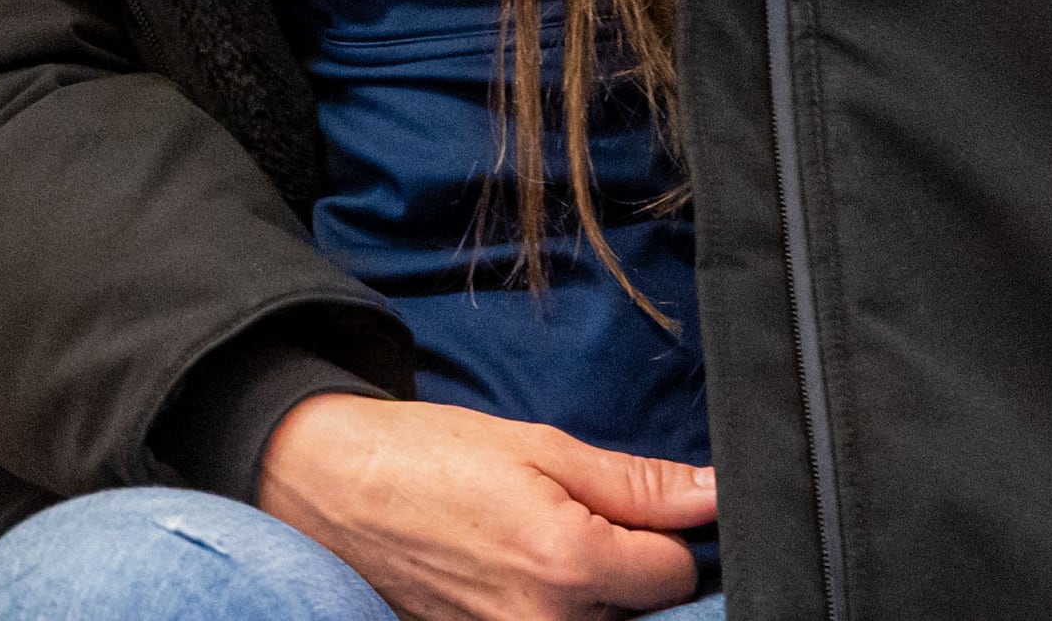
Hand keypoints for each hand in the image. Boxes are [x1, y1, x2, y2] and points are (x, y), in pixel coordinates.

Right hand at [254, 393, 715, 618]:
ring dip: (588, 594)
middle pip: (641, 612)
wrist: (336, 488)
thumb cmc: (434, 456)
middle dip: (625, 569)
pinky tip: (511, 573)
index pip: (676, 574)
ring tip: (536, 547)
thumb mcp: (542, 448)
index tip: (626, 510)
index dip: (662, 535)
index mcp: (570, 565)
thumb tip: (714, 493)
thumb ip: (638, 483)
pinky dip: (549, 608)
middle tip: (574, 522)